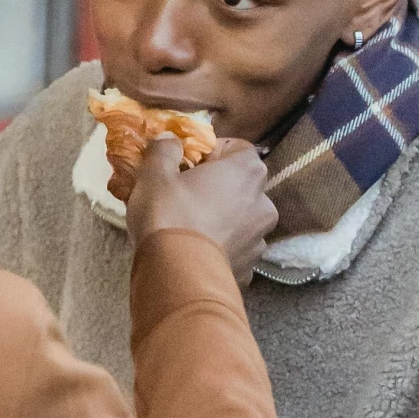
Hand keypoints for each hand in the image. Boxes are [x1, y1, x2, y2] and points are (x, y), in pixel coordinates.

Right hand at [125, 134, 278, 286]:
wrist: (176, 277)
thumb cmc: (169, 216)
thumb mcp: (155, 174)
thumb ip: (164, 150)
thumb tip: (169, 140)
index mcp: (248, 172)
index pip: (239, 148)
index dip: (213, 151)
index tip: (190, 163)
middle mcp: (263, 203)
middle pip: (243, 186)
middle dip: (219, 188)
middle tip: (187, 195)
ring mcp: (260, 240)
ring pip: (241, 221)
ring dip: (222, 220)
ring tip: (191, 228)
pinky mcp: (249, 270)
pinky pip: (234, 251)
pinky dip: (220, 249)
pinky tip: (196, 253)